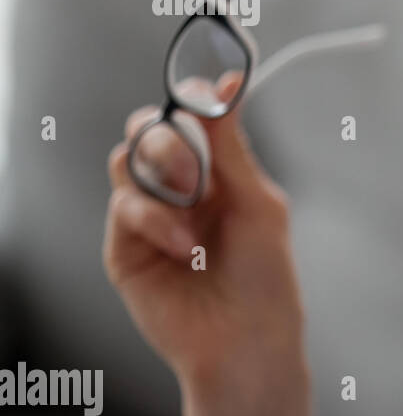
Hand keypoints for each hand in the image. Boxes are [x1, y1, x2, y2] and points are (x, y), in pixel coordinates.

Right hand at [103, 73, 315, 415]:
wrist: (245, 340)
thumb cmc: (265, 278)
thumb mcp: (257, 202)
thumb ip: (232, 145)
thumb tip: (224, 85)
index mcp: (219, 174)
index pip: (192, 119)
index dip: (193, 94)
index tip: (209, 75)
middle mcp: (180, 190)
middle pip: (150, 129)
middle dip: (171, 140)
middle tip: (199, 175)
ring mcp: (150, 217)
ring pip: (128, 159)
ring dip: (164, 178)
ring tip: (195, 220)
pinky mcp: (125, 247)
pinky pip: (124, 205)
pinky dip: (155, 219)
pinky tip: (185, 247)